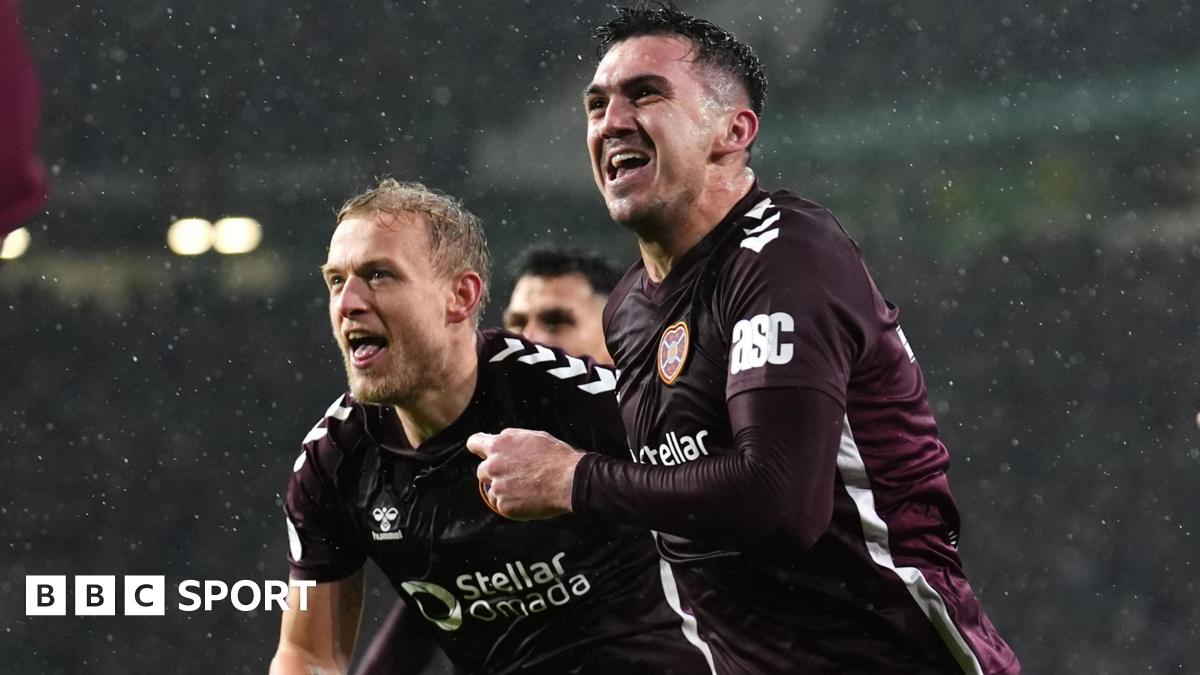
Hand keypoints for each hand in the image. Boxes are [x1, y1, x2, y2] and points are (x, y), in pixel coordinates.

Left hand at [467, 428, 582, 520]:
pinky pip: (501, 505)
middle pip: (482, 470)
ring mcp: (497, 487)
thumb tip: (499, 439)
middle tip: (515, 475)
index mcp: (498, 445)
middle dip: (494, 473)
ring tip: (525, 489)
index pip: (473, 443)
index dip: (478, 448)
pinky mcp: (503, 506)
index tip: (483, 453)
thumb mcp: (533, 436)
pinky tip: (527, 499)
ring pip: (491, 490)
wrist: (568, 481)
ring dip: (503, 490)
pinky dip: (511, 504)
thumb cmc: (555, 457)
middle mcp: (493, 466)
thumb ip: (511, 438)